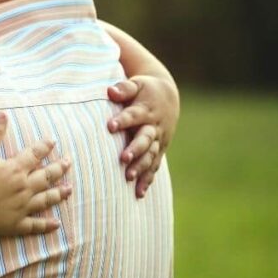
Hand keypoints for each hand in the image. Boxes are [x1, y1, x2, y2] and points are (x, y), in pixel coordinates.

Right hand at [0, 112, 71, 234]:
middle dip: (59, 168)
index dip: (44, 147)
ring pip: (45, 199)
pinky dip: (46, 225)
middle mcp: (22, 188)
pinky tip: (56, 224)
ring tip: (70, 189)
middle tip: (69, 162)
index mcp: (14, 169)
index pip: (35, 155)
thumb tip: (3, 114)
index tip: (53, 142)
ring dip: (58, 194)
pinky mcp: (14, 224)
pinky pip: (34, 225)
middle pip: (46, 176)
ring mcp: (20, 208)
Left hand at [107, 75, 179, 198]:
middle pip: (145, 139)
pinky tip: (138, 193)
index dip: (122, 120)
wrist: (167, 97)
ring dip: (140, 166)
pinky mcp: (159, 150)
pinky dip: (147, 179)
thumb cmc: (145, 90)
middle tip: (123, 158)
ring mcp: (158, 140)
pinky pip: (153, 166)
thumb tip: (110, 91)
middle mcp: (153, 127)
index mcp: (145, 110)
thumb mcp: (136, 84)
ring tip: (128, 177)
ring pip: (150, 155)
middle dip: (135, 149)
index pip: (133, 115)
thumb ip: (124, 88)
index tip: (110, 126)